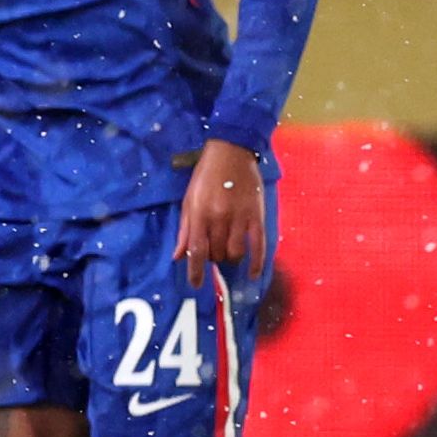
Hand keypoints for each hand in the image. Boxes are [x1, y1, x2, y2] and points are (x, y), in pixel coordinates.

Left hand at [175, 139, 265, 268]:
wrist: (231, 151)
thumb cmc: (206, 176)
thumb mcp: (189, 199)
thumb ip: (185, 229)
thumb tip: (177, 256)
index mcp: (199, 214)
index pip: (196, 250)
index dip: (194, 271)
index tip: (195, 285)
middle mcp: (219, 218)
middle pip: (216, 253)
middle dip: (213, 258)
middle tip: (213, 250)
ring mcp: (240, 218)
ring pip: (235, 253)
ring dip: (230, 257)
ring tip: (228, 250)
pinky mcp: (257, 216)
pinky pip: (259, 245)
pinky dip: (256, 263)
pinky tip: (253, 274)